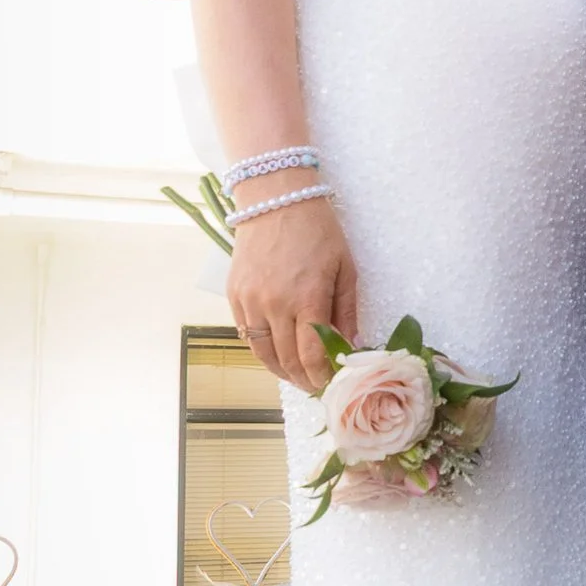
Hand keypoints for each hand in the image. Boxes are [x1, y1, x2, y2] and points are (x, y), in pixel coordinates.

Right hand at [226, 194, 360, 393]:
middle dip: (305, 380)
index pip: (311, 356)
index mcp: (306, 298)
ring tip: (298, 377)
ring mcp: (249, 301)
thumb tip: (351, 345)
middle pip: (287, 360)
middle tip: (318, 387)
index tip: (332, 385)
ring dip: (281, 371)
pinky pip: (246, 334)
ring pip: (263, 353)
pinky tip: (277, 354)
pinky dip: (263, 350)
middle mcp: (273, 305)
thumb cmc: (318, 229)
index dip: (322, 377)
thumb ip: (347, 310)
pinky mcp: (234, 295)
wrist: (275, 198)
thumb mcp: (345, 267)